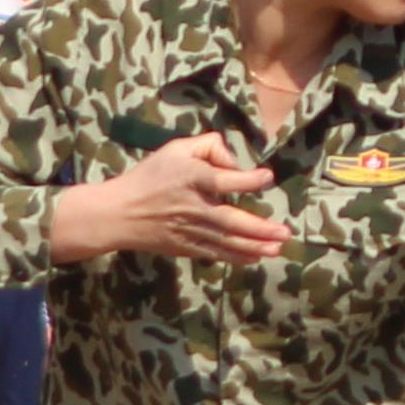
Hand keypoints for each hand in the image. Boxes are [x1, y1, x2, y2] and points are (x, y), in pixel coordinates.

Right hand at [47, 131, 286, 265]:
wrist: (119, 213)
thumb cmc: (150, 176)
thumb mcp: (175, 149)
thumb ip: (209, 146)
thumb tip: (235, 161)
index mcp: (190, 178)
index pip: (223, 180)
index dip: (248, 179)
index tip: (267, 178)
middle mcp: (192, 207)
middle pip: (230, 220)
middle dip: (260, 228)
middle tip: (285, 232)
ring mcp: (189, 231)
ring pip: (227, 242)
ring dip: (255, 247)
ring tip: (278, 249)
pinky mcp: (186, 247)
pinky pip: (216, 254)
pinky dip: (236, 258)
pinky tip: (256, 258)